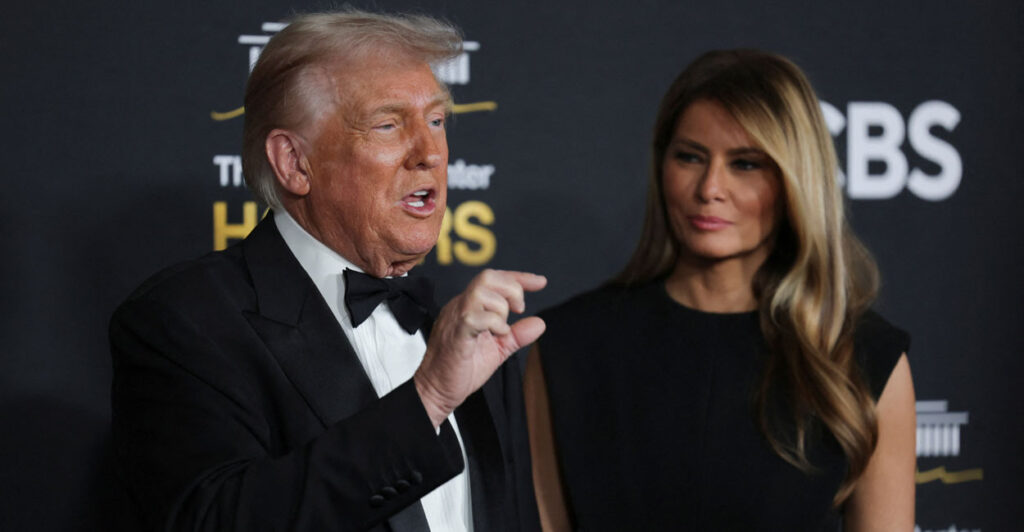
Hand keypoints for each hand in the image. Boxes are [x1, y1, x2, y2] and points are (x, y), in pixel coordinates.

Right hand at [413, 269, 546, 426]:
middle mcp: (460, 307)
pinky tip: (498, 335)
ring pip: (481, 291)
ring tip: (502, 328)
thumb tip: (540, 323)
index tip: (540, 282)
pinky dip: (493, 323)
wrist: (436, 390)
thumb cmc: (460, 370)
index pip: (493, 280)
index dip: (519, 277)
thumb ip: (517, 335)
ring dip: (501, 308)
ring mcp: (456, 318)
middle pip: (487, 277)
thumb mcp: (496, 349)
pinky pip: (474, 316)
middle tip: (519, 310)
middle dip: (512, 288)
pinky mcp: (456, 335)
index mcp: (468, 307)